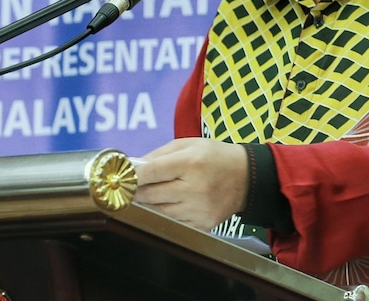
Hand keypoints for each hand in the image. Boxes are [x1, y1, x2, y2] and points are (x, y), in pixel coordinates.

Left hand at [133, 138, 248, 230]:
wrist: (246, 177)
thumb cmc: (215, 157)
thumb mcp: (189, 144)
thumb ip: (160, 153)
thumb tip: (134, 166)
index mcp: (190, 163)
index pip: (151, 172)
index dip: (133, 176)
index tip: (122, 177)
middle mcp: (194, 188)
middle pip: (150, 195)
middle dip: (137, 191)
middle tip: (131, 187)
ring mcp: (198, 209)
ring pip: (158, 212)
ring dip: (149, 204)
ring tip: (150, 194)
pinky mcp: (202, 224)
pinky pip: (173, 222)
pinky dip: (165, 214)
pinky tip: (168, 204)